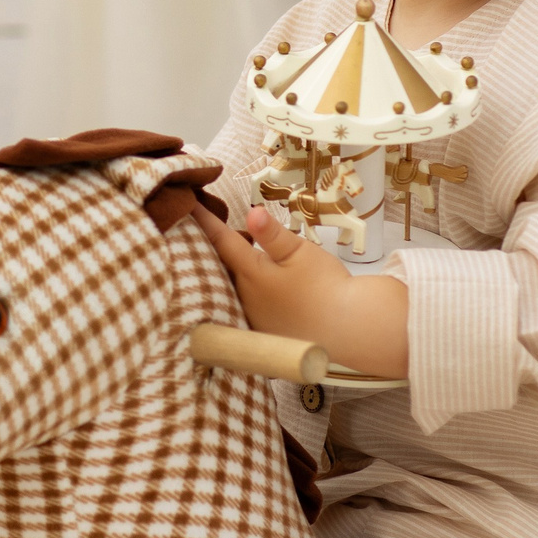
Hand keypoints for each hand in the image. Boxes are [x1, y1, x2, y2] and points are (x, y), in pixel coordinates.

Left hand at [190, 205, 410, 379]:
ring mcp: (252, 318)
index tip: (189, 205)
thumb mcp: (301, 253)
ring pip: (228, 288)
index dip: (205, 221)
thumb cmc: (325, 286)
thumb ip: (272, 234)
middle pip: (220, 268)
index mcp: (251, 273)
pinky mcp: (263, 333)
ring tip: (211, 253)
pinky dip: (234, 292)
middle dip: (208, 248)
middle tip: (195, 228)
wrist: (348, 331)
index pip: (222, 241)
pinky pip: (240, 306)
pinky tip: (237, 287)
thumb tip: (250, 212)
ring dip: (221, 271)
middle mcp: (244, 297)